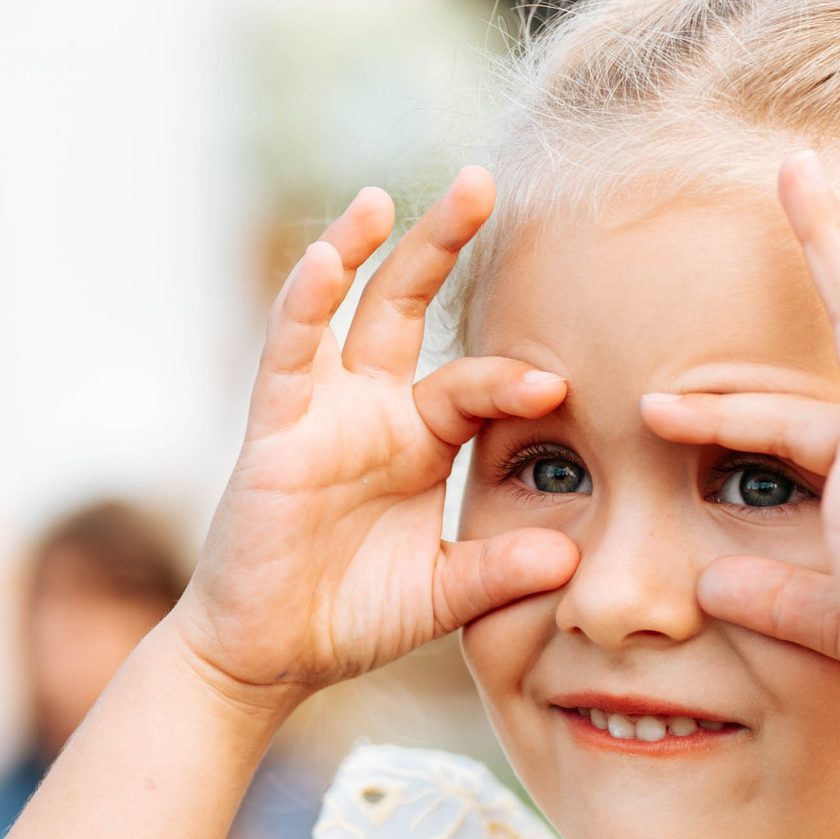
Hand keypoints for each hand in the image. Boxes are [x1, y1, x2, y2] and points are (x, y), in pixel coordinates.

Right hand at [173, 170, 579, 709]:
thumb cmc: (353, 617)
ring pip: (346, 311)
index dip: (512, 380)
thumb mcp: (443, 594)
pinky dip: (303, 302)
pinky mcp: (276, 427)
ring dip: (364, 249)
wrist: (270, 655)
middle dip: (444, 243)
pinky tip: (322, 253)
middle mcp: (375, 408)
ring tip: (386, 195)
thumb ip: (499, 571)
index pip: (476, 385)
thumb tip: (570, 557)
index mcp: (423, 439)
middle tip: (486, 183)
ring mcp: (323, 410)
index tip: (557, 385)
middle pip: (412, 304)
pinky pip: (288, 352)